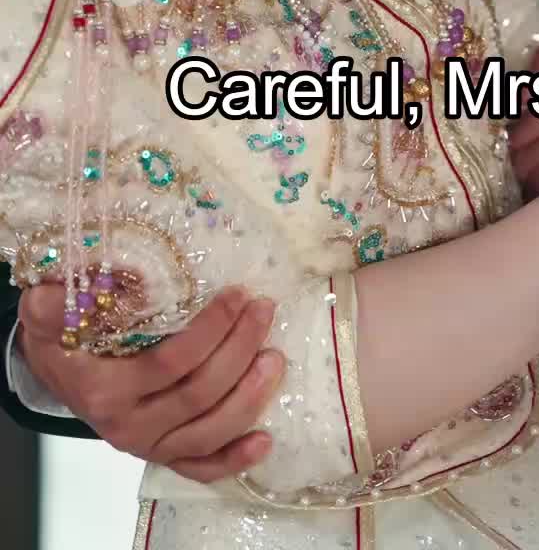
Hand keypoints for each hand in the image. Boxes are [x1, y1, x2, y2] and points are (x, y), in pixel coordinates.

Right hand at [16, 283, 283, 482]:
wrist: (55, 365)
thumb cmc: (62, 331)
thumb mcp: (49, 308)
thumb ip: (57, 301)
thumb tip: (93, 285)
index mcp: (105, 389)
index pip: (171, 363)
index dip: (211, 330)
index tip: (238, 293)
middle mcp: (127, 426)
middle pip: (199, 395)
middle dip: (240, 351)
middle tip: (264, 310)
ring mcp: (146, 445)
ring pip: (208, 432)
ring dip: (249, 397)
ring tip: (275, 357)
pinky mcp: (160, 455)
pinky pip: (200, 468)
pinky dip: (234, 459)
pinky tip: (265, 440)